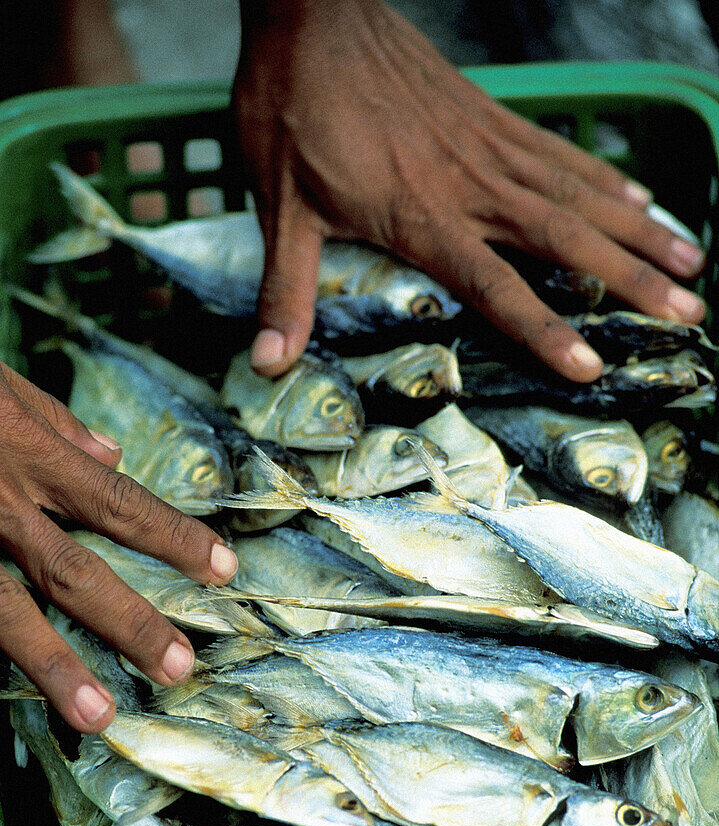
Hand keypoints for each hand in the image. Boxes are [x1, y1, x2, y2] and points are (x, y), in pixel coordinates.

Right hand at [0, 362, 237, 732]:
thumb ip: (53, 420)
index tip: (224, 569)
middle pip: (73, 569)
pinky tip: (9, 699)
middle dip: (130, 620)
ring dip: (53, 666)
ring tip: (98, 715)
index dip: (174, 537)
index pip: (118, 503)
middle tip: (180, 667)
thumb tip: (111, 454)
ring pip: (3, 609)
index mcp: (25, 453)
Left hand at [234, 0, 705, 381]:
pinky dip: (603, 176)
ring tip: (692, 257)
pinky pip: (558, 152)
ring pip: (578, 192)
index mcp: (423, 217)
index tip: (591, 365)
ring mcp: (487, 146)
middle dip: (630, 277)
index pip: (495, 286)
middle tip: (688, 308)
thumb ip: (286, 289)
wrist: (311, 13)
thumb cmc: (292, 109)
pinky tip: (637, 194)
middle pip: (565, 238)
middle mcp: (470, 185)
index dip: (542, 330)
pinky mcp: (489, 115)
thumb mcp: (279, 207)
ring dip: (638, 229)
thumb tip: (266, 365)